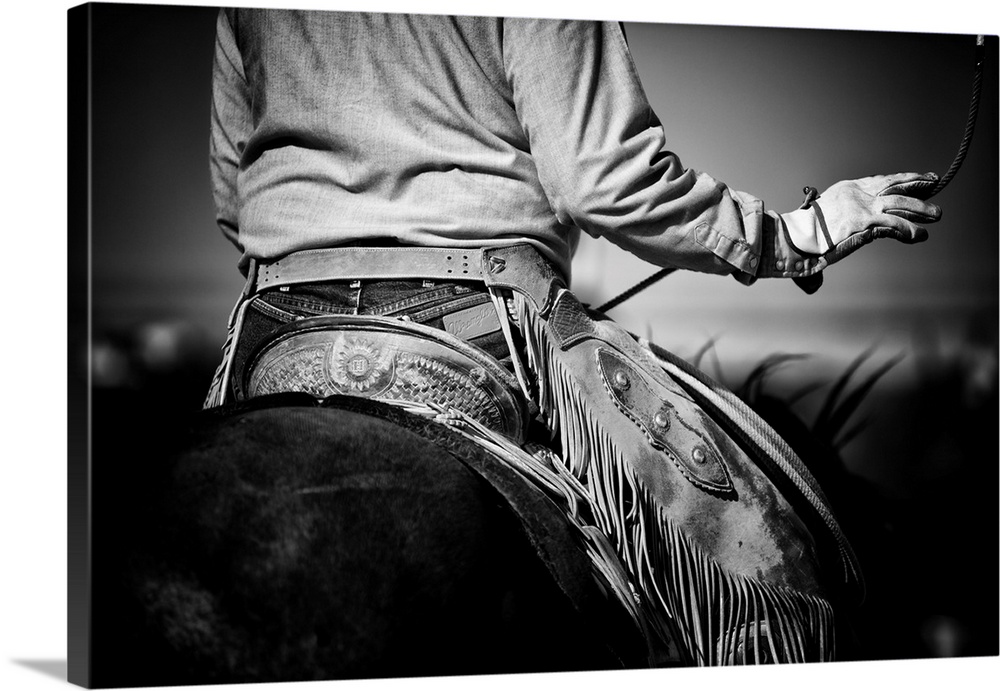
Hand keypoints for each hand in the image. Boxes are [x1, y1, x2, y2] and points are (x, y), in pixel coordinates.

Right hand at [780, 172, 942, 264]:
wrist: (795, 236)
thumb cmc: (803, 232)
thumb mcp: (826, 217)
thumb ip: (841, 219)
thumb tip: (845, 232)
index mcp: (847, 189)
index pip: (879, 180)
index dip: (900, 178)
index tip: (915, 178)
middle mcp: (858, 194)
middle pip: (894, 185)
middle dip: (916, 183)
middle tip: (933, 181)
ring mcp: (863, 208)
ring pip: (900, 203)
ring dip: (921, 208)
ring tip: (936, 214)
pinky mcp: (865, 223)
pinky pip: (894, 225)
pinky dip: (909, 231)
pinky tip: (920, 235)